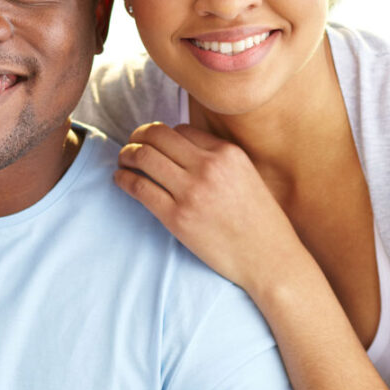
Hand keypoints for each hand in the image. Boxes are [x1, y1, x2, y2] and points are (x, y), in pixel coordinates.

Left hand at [113, 122, 305, 295]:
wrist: (269, 259)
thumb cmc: (261, 222)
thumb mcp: (247, 176)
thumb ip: (219, 160)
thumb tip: (182, 150)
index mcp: (227, 153)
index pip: (181, 129)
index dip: (163, 135)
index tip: (155, 144)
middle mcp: (208, 167)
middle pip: (157, 135)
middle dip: (137, 136)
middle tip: (131, 145)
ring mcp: (191, 192)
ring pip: (143, 156)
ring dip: (126, 155)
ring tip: (123, 161)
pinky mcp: (177, 218)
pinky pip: (138, 187)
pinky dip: (123, 179)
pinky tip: (121, 179)